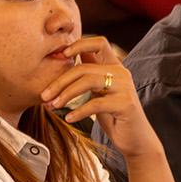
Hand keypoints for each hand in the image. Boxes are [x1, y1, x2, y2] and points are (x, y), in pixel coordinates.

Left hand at [39, 35, 161, 159]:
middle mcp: (121, 73)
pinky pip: (96, 104)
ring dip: (66, 94)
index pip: (99, 43)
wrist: (136, 139)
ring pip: (88, 81)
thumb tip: (64, 59)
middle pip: (84, 67)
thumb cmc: (113, 115)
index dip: (80, 44)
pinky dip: (79, 111)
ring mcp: (125, 88)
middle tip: (45, 95)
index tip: (62, 54)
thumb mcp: (99, 91)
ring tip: (54, 105)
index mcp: (115, 66)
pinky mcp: (126, 104)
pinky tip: (69, 118)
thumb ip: (88, 75)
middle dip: (60, 81)